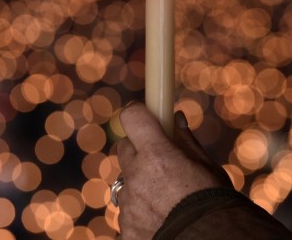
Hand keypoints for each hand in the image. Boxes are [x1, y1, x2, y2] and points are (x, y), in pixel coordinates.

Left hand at [115, 103, 232, 238]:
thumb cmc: (216, 205)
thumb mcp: (208, 168)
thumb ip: (185, 141)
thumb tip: (175, 118)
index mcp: (156, 155)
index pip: (131, 117)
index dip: (137, 115)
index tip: (145, 116)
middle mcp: (136, 177)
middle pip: (125, 150)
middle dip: (140, 152)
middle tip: (163, 164)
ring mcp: (128, 205)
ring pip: (126, 183)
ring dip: (141, 185)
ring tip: (168, 200)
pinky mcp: (125, 229)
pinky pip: (127, 212)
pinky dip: (140, 212)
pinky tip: (161, 220)